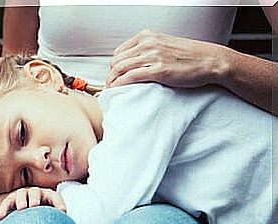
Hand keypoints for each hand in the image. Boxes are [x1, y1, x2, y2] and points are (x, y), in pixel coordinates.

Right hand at [0, 187, 66, 219]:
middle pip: (36, 192)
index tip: (62, 212)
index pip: (55, 197)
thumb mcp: (51, 222)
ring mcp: (23, 195)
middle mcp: (36, 194)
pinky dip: (4, 208)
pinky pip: (7, 202)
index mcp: (49, 197)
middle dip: (35, 198)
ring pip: (21, 194)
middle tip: (34, 206)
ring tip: (21, 208)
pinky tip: (1, 217)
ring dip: (21, 200)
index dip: (59, 203)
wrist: (29, 217)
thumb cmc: (44, 221)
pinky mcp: (12, 200)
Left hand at [106, 30, 226, 88]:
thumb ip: (148, 50)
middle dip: (110, 75)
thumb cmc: (190, 56)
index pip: (119, 51)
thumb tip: (134, 63)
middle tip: (110, 86)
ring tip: (111, 91)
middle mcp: (148, 43)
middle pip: (116, 61)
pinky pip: (130, 77)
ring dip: (112, 81)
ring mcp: (153, 56)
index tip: (113, 75)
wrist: (210, 60)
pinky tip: (117, 90)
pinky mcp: (158, 70)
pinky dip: (120, 84)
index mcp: (147, 36)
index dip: (114, 65)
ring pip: (120, 69)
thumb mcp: (164, 46)